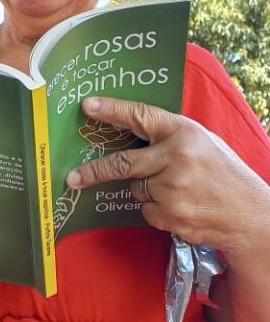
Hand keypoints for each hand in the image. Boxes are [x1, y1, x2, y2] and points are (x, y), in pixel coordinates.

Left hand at [66, 96, 268, 255]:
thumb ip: (170, 138)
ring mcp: (174, 188)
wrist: (249, 213)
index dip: (112, 110)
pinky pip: (147, 211)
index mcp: (184, 132)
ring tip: (178, 190)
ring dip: (148, 191)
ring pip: (137, 189)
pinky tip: (181, 206)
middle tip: (73, 177)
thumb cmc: (223, 173)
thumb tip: (129, 135)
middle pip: (122, 163)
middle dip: (94, 171)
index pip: (141, 116)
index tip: (88, 106)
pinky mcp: (172, 215)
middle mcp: (177, 157)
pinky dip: (157, 210)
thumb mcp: (202, 142)